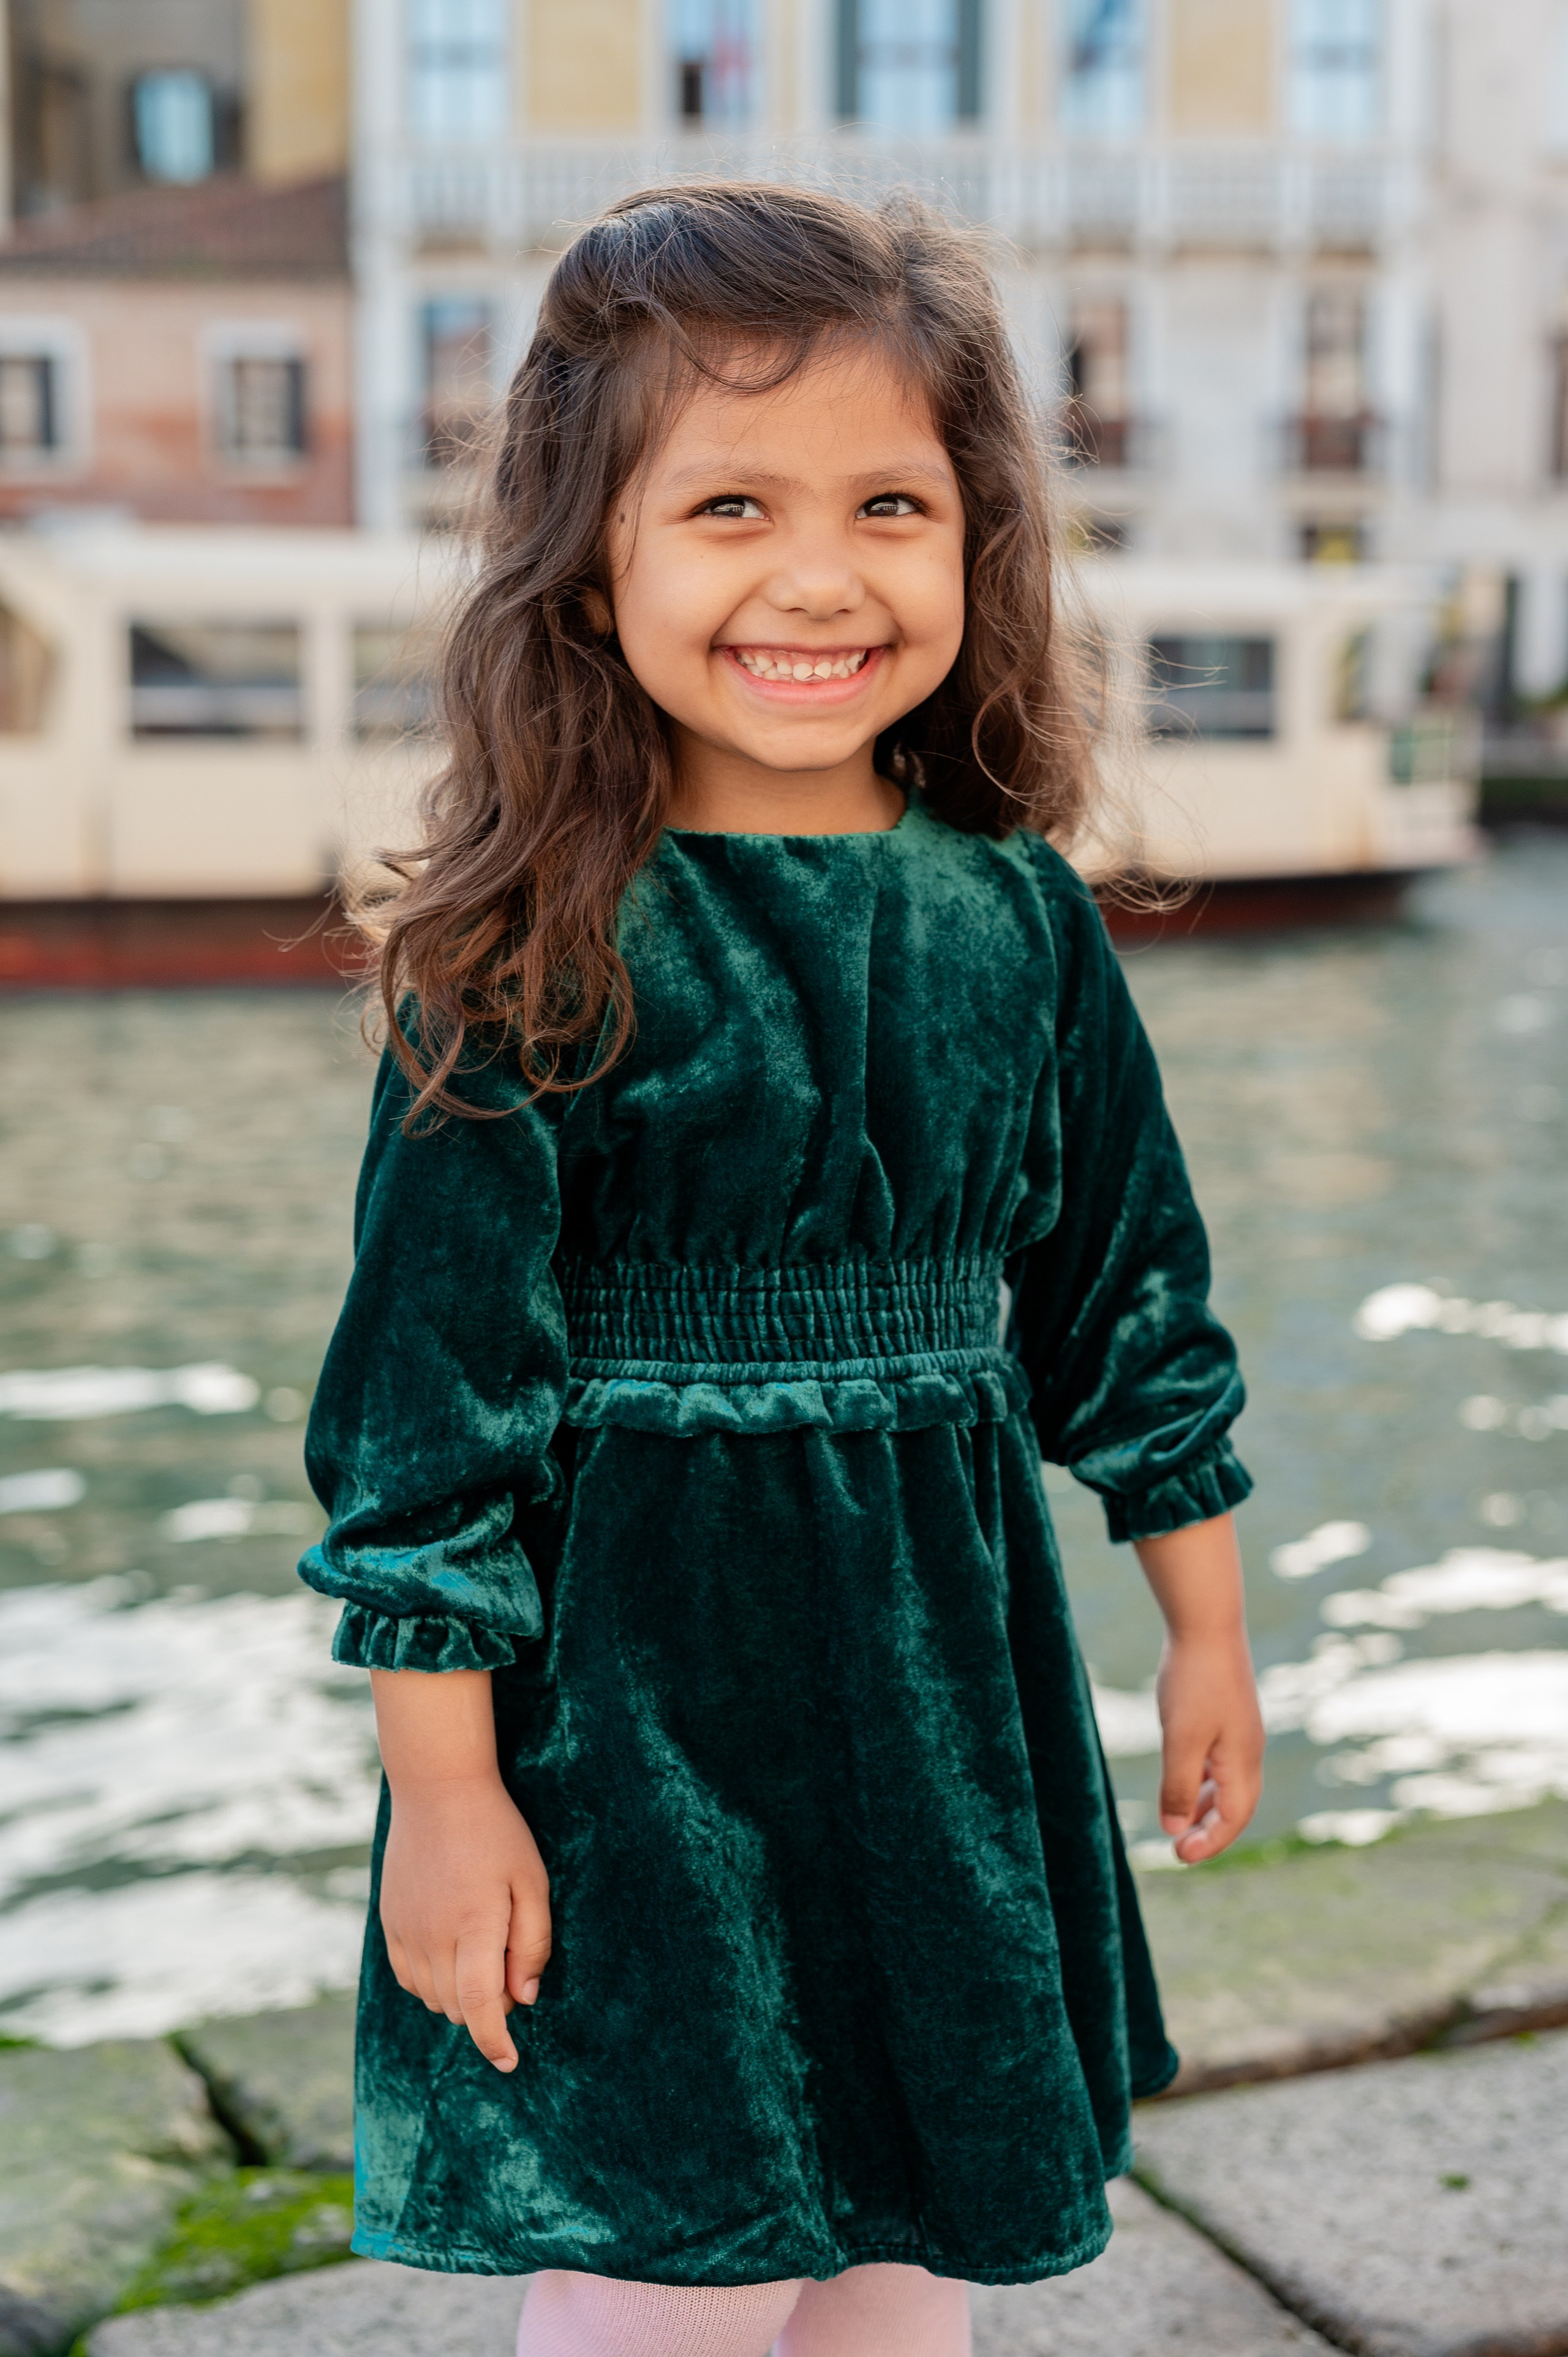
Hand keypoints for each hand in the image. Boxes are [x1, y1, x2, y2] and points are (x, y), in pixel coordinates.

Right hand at [379, 1773, 551, 2070]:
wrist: (437, 1790)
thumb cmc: (496, 1833)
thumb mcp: (532, 1880)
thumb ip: (532, 1942)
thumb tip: (524, 1998)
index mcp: (474, 1923)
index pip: (480, 2004)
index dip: (494, 2041)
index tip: (510, 2062)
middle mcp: (432, 1934)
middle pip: (457, 2006)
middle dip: (488, 2008)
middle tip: (510, 1970)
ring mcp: (404, 1930)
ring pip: (431, 1998)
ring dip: (459, 1996)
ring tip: (482, 1952)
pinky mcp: (389, 1923)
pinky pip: (408, 1978)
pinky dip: (431, 1983)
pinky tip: (451, 1953)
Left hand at [1133, 1511, 1263, 1863]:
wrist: (1206, 1625)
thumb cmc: (1194, 1682)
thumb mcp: (1181, 1739)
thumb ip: (1178, 1785)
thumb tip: (1175, 1828)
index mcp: (1243, 1762)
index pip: (1233, 1818)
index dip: (1209, 1842)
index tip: (1179, 1855)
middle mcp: (1248, 1751)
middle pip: (1235, 1806)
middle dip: (1210, 1830)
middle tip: (1179, 1847)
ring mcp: (1239, 1732)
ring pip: (1226, 1783)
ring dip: (1205, 1805)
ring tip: (1179, 1820)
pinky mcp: (1226, 1715)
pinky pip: (1218, 1761)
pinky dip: (1201, 1778)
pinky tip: (1181, 1776)